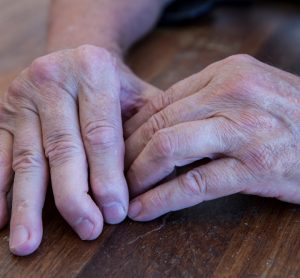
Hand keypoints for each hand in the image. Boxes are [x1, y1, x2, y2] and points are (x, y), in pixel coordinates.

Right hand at [0, 45, 159, 254]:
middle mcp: (52, 78)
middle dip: (74, 197)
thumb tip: (161, 174)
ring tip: (30, 242)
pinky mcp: (3, 113)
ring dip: (30, 204)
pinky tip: (4, 218)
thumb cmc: (112, 82)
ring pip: (28, 158)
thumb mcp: (136, 92)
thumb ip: (152, 125)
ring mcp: (22, 96)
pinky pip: (0, 154)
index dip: (108, 177)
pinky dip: (1, 188)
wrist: (75, 54)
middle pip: (63, 149)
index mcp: (92, 69)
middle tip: (88, 229)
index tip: (115, 212)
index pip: (101, 134)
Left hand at [125, 54, 299, 220]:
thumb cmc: (286, 114)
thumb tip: (156, 123)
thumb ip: (202, 103)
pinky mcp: (254, 165)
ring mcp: (243, 129)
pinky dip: (163, 198)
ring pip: (169, 148)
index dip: (131, 129)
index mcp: (225, 73)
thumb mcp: (244, 94)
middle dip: (126, 152)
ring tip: (122, 192)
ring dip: (138, 173)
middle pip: (158, 124)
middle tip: (110, 172)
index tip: (114, 148)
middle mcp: (231, 94)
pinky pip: (195, 183)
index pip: (160, 102)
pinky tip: (144, 208)